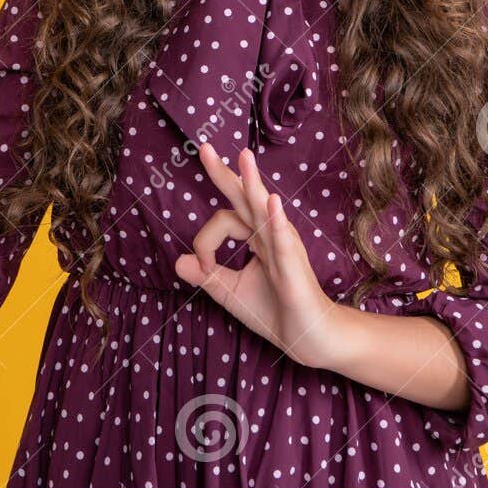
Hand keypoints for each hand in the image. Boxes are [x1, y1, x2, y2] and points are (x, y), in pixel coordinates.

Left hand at [174, 142, 355, 369]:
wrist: (310, 339)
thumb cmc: (276, 311)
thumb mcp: (231, 292)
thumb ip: (206, 276)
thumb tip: (177, 261)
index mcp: (256, 236)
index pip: (222, 222)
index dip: (204, 243)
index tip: (203, 268)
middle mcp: (270, 234)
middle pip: (245, 197)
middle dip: (225, 173)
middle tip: (205, 148)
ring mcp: (284, 246)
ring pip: (264, 209)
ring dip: (253, 183)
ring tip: (244, 156)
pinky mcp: (293, 266)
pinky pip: (283, 239)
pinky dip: (276, 219)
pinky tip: (272, 201)